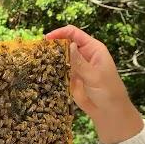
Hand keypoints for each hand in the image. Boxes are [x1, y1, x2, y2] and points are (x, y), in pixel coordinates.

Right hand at [46, 25, 143, 143]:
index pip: (74, 34)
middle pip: (65, 44)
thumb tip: (69, 45)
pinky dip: (50, 70)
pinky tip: (41, 72)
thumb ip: (80, 62)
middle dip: (53, 45)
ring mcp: (75, 66)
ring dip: (50, 58)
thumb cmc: (107, 90)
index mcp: (93, 49)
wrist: (107, 110)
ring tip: (37, 61)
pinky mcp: (69, 78)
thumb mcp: (94, 75)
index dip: (61, 33)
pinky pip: (58, 70)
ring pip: (60, 57)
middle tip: (39, 51)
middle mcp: (83, 55)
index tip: (47, 39)